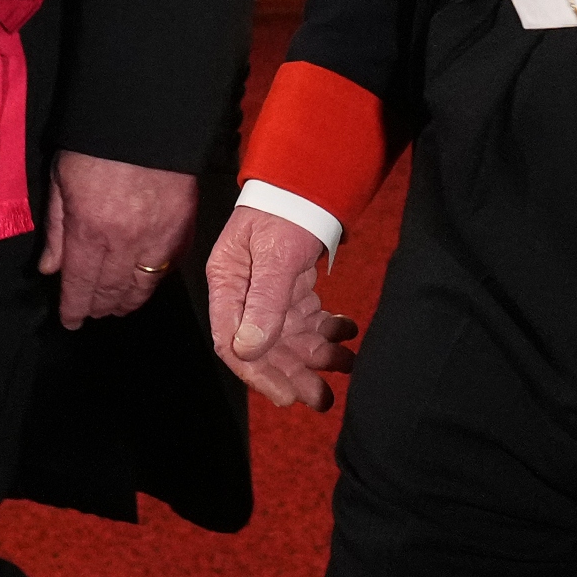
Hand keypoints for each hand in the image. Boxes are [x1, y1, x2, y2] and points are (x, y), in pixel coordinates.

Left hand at [38, 150, 194, 328]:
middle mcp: (125, 243)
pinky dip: (153, 279)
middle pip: (111, 292)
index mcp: (90, 230)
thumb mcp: (61, 180)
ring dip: (127, 301)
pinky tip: (143, 280)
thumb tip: (50, 268)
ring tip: (116, 305)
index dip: (74, 309)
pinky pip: (167, 268)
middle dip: (98, 307)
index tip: (71, 321)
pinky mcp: (183, 229)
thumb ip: (56, 229)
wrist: (148, 116)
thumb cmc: (96, 143)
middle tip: (91, 313)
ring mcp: (159, 238)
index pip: (80, 286)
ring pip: (142, 287)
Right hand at [207, 202, 355, 409]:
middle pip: (264, 346)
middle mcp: (243, 292)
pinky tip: (349, 332)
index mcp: (227, 284)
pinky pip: (307, 318)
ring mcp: (268, 291)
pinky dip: (328, 329)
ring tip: (347, 364)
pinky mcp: (290, 285)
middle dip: (295, 372)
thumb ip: (264, 301)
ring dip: (317, 354)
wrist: (307, 179)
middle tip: (324, 398)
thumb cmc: (284, 210)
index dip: (258, 374)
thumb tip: (248, 351)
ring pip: (290, 336)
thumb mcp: (274, 254)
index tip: (287, 397)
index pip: (232, 342)